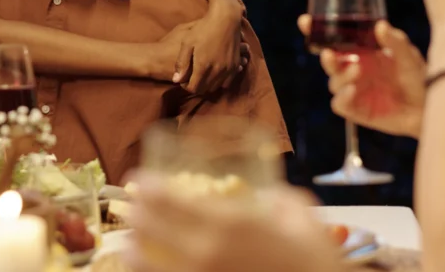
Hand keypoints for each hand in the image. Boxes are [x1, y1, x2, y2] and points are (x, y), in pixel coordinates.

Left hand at [123, 171, 342, 271]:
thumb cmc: (315, 265)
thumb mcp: (304, 222)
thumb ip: (283, 202)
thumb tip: (271, 197)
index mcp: (228, 224)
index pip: (168, 200)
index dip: (147, 188)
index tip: (139, 182)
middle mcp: (205, 252)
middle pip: (149, 228)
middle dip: (134, 215)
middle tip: (132, 210)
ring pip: (144, 264)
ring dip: (132, 251)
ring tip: (130, 246)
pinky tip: (145, 270)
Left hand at [180, 2, 247, 92]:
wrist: (226, 18)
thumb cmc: (203, 29)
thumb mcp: (187, 43)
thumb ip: (182, 63)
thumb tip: (176, 81)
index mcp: (203, 66)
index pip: (193, 88)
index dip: (186, 86)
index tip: (183, 79)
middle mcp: (217, 71)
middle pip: (205, 89)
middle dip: (196, 86)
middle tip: (191, 76)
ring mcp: (228, 69)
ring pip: (216, 87)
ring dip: (208, 84)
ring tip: (201, 73)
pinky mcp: (235, 65)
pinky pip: (227, 81)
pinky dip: (219, 80)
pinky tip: (213, 72)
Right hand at [298, 15, 425, 137]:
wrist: (429, 108)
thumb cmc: (419, 78)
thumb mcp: (409, 56)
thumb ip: (395, 41)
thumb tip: (380, 26)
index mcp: (361, 52)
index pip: (333, 40)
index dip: (316, 31)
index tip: (305, 22)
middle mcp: (353, 69)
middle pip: (329, 62)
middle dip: (325, 57)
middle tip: (329, 53)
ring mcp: (353, 90)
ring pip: (333, 82)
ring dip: (341, 76)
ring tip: (356, 71)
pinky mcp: (356, 110)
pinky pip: (339, 104)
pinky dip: (342, 97)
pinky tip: (353, 90)